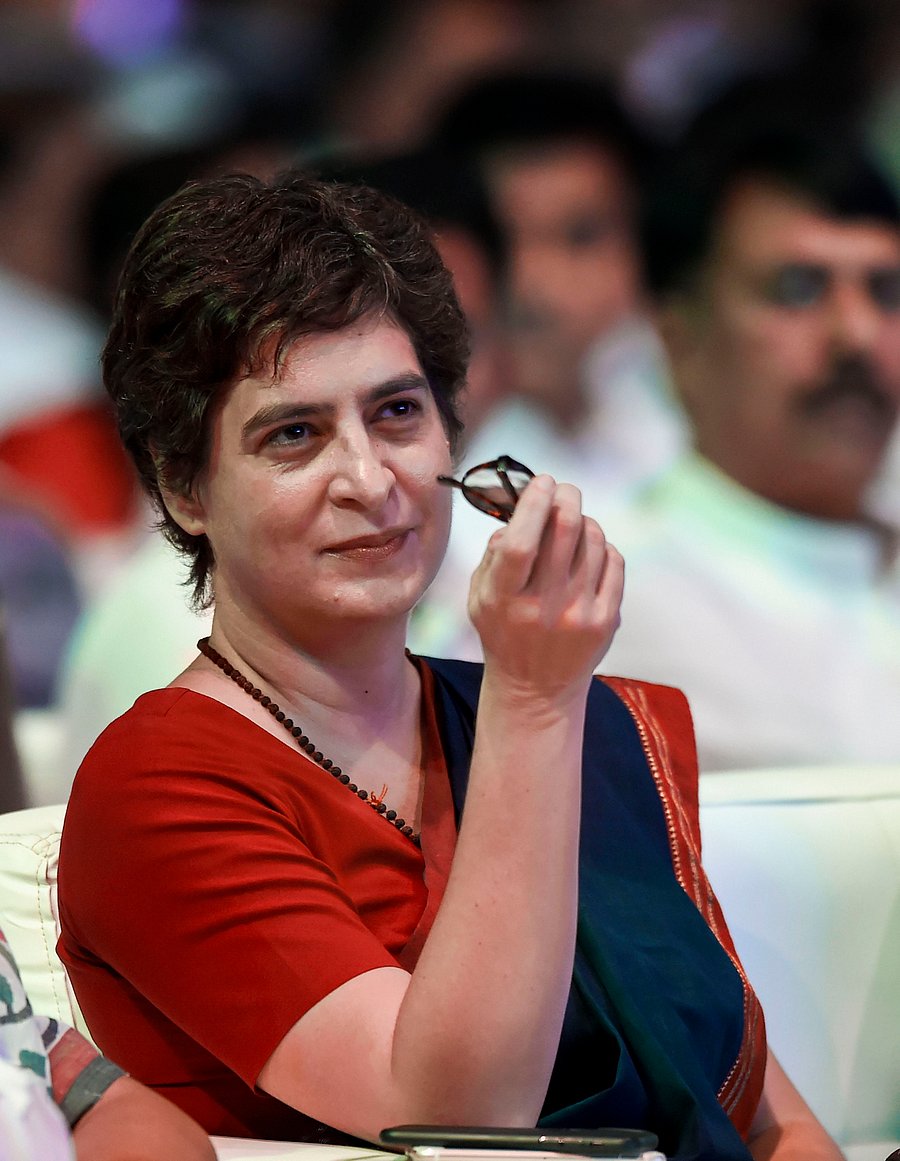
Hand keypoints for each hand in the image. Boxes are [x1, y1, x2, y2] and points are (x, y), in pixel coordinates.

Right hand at [468, 474, 623, 699]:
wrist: (537, 689)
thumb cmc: (504, 632)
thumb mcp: (479, 598)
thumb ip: (494, 554)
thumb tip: (522, 512)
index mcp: (505, 599)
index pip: (521, 542)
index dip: (533, 503)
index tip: (541, 481)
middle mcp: (543, 607)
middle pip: (565, 529)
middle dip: (566, 496)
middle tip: (562, 489)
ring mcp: (579, 614)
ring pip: (593, 539)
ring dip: (583, 521)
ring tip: (572, 526)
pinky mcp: (606, 620)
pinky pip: (614, 560)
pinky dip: (602, 547)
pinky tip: (589, 554)